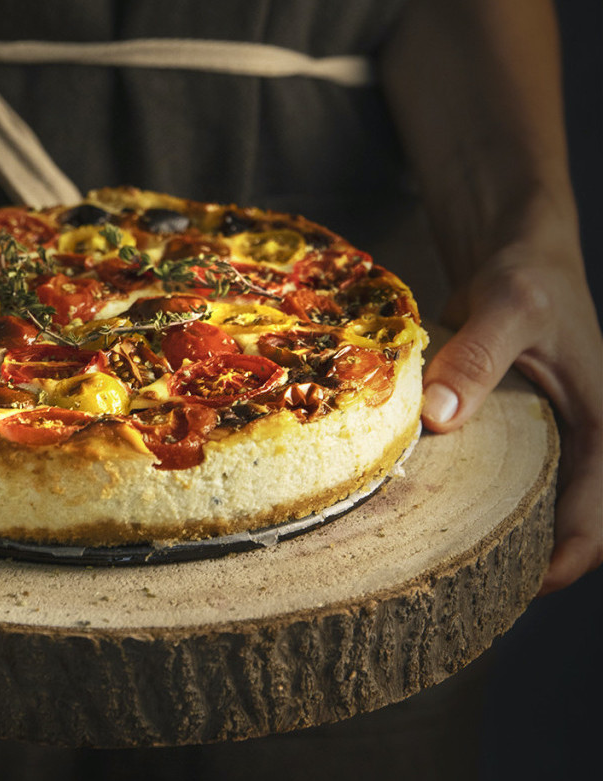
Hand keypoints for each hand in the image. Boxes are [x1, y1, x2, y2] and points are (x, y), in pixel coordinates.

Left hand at [421, 238, 602, 594]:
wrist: (514, 256)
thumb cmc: (528, 276)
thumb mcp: (509, 306)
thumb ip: (477, 359)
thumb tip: (439, 421)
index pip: (600, 516)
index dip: (569, 559)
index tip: (524, 586)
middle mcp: (578, 443)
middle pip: (567, 525)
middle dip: (528, 562)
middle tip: (464, 585)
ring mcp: (546, 443)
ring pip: (531, 509)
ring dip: (499, 537)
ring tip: (441, 563)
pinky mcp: (512, 436)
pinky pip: (499, 482)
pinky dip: (472, 502)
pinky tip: (428, 512)